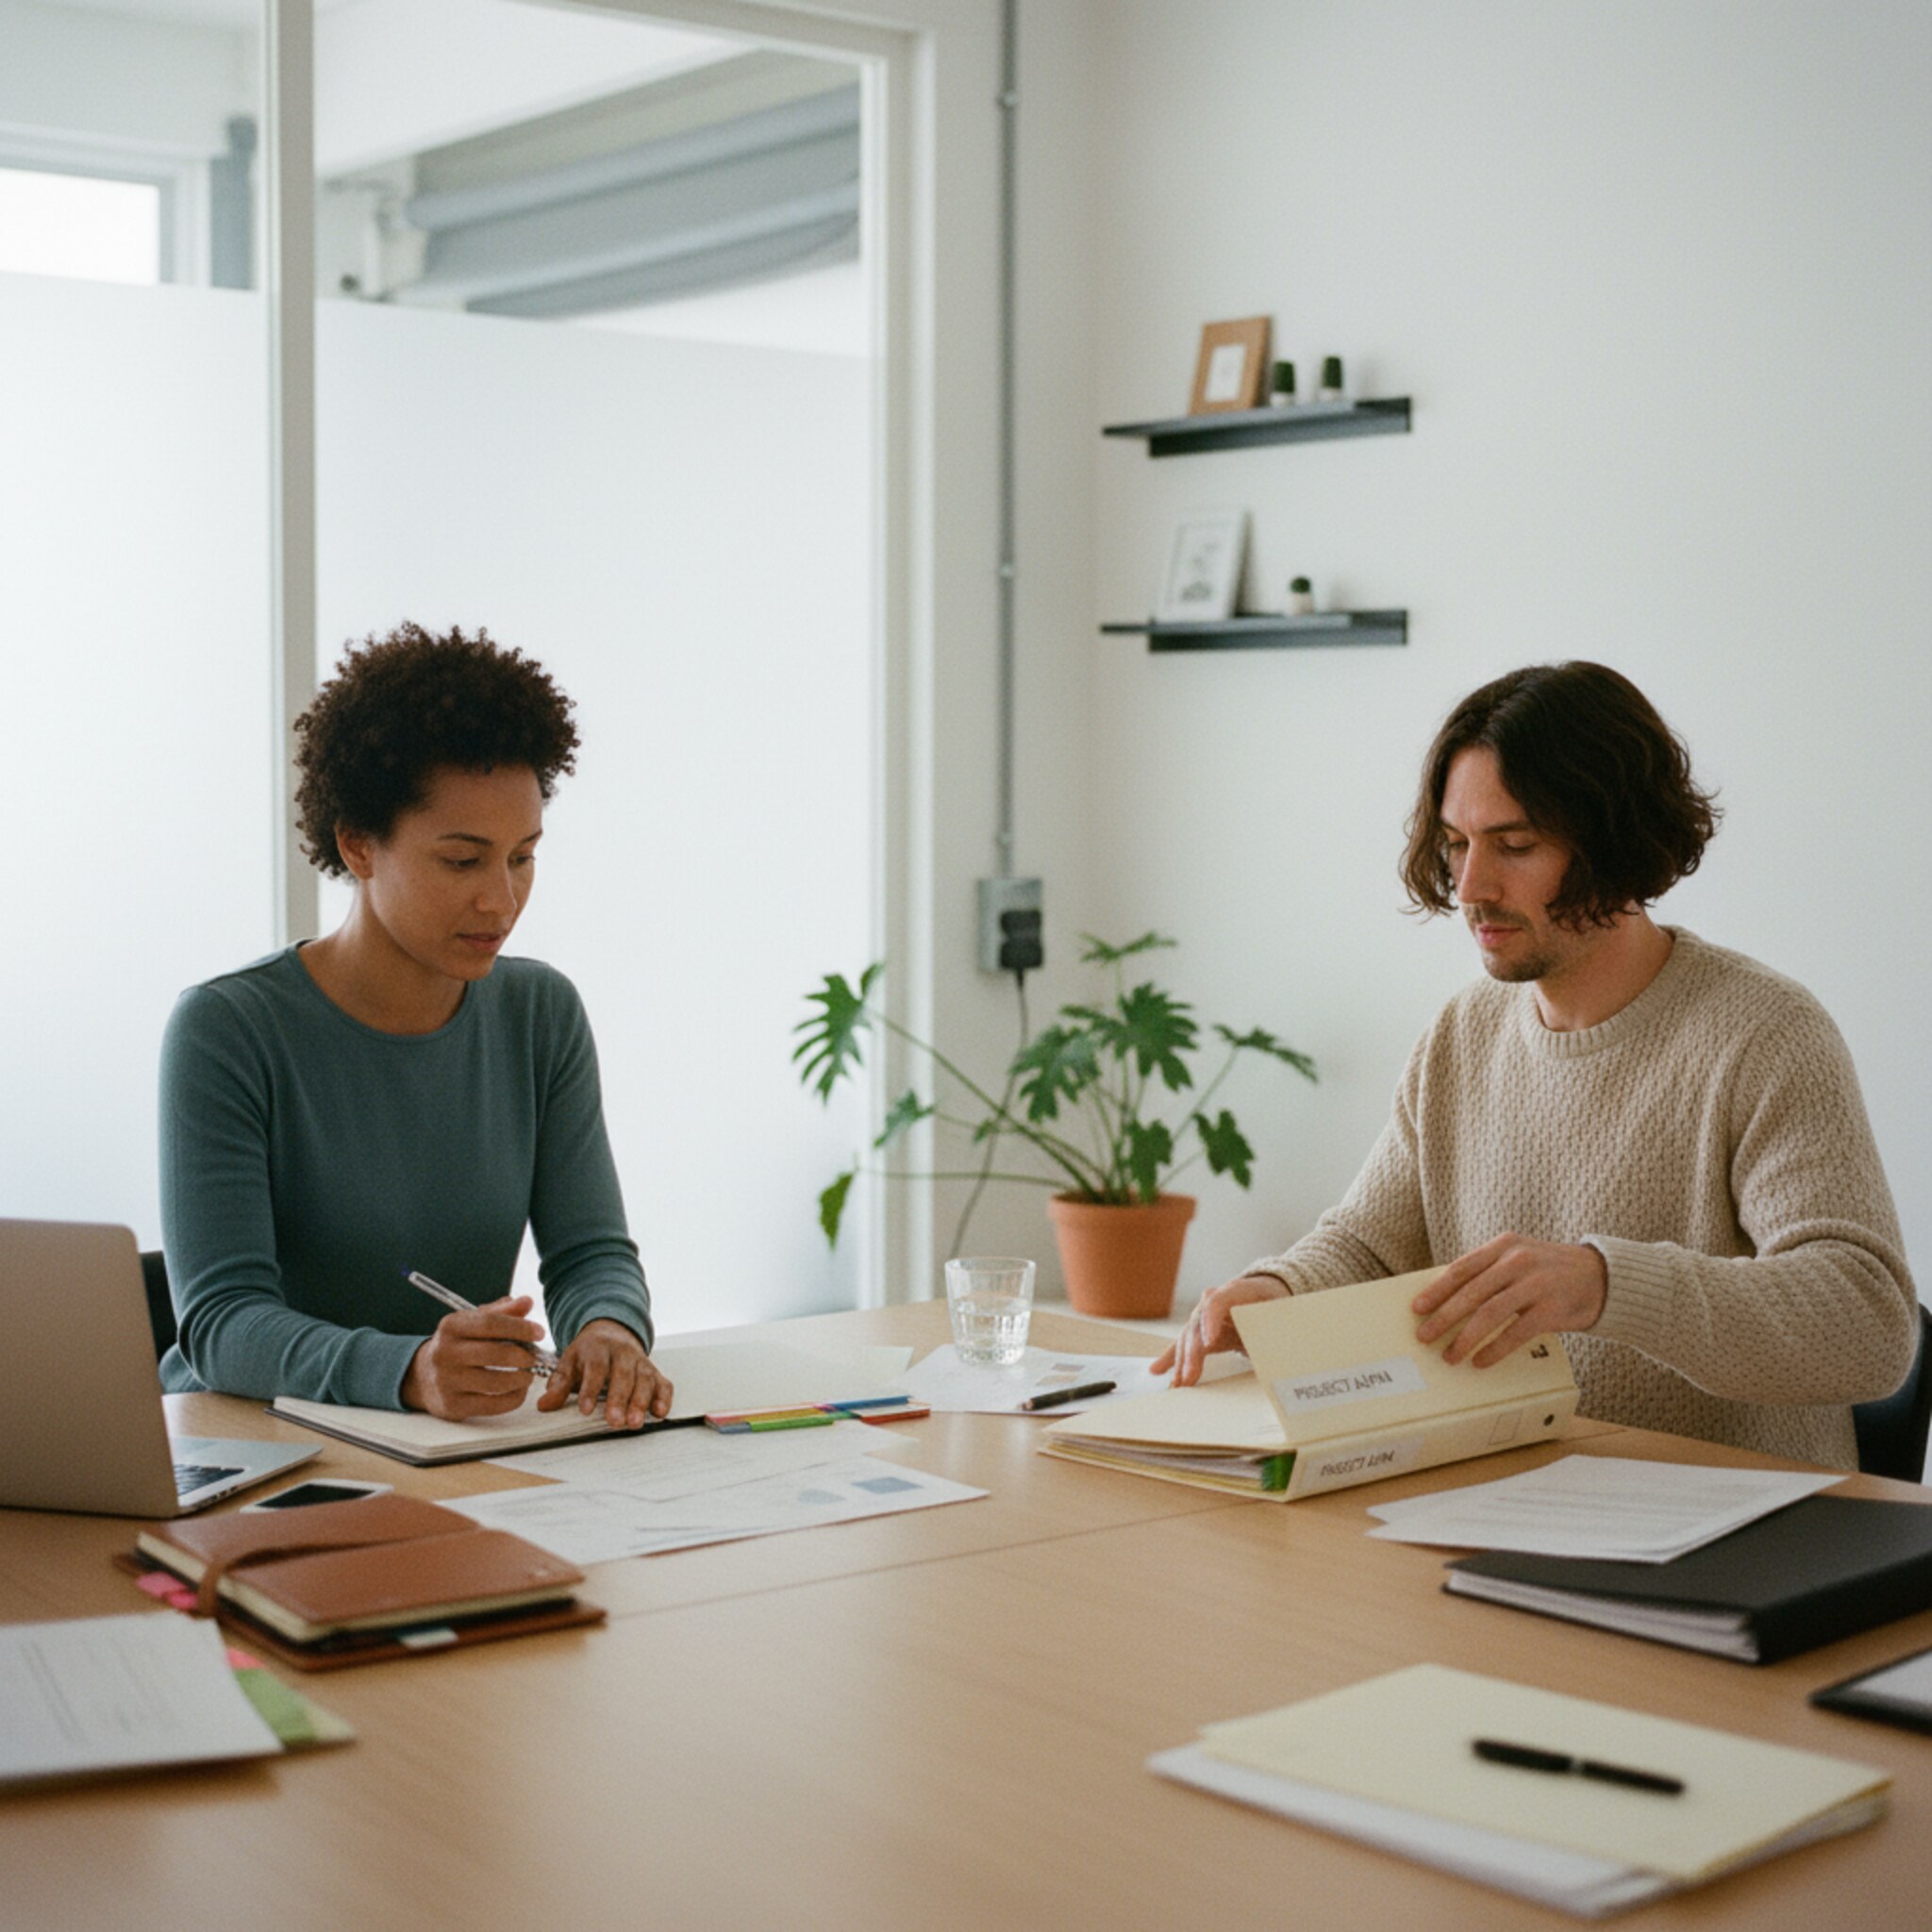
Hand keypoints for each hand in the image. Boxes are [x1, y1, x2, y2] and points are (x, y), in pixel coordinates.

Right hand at [401, 1294, 549, 1419]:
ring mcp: (447, 1381)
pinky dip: (514, 1398)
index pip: (491, 1324)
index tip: (540, 1333)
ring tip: (529, 1374)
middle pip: (496, 1354)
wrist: (422, 1376)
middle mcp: (445, 1353)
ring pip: (497, 1382)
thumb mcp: (472, 1322)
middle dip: (524, 1356)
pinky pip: (493, 1405)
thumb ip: (501, 1312)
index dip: (520, 1328)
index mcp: (451, 1326)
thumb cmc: (458, 1345)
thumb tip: (527, 1302)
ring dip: (522, 1379)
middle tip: (535, 1358)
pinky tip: (518, 1390)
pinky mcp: (452, 1406)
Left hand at [536, 1318, 672, 1428]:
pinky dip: (663, 1398)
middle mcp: (622, 1352)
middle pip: (623, 1374)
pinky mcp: (653, 1371)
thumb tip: (545, 1404)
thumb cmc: (589, 1352)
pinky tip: (660, 1412)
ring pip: (645, 1379)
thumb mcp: (570, 1362)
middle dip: (620, 1399)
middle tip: (614, 1420)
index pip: (596, 1367)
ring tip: (634, 1422)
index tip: (586, 1410)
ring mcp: (640, 1361)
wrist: (611, 1331)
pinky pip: (663, 1382)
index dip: (592, 1389)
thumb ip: (559, 1384)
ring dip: (641, 1402)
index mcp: (598, 1347)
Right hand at [1152, 1274, 1290, 1384]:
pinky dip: (1173, 1358)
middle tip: (1189, 1377)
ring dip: (1182, 1362)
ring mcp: (1203, 1314)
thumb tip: (1274, 1350)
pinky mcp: (1200, 1328)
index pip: (1217, 1303)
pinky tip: (1157, 1370)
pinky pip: (1184, 1343)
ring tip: (1177, 1385)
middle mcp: (1212, 1300)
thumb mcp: (1279, 1312)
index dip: (1210, 1322)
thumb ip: (1274, 1328)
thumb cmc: (1271, 1302)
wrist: (1263, 1291)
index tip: (1209, 1342)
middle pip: (1197, 1325)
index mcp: (1234, 1291)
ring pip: (1188, 1338)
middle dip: (1192, 1354)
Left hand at [1412, 1235, 1607, 1366]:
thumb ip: (1489, 1271)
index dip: (1436, 1289)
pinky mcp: (1552, 1309)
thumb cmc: (1548, 1271)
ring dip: (1465, 1338)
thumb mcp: (1518, 1257)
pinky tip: (1480, 1360)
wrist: (1600, 1277)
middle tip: (1425, 1337)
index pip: (1461, 1268)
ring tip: (1450, 1355)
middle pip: (1471, 1293)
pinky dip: (1494, 1349)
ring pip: (1489, 1314)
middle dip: (1443, 1317)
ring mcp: (1536, 1284)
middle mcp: (1517, 1261)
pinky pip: (1515, 1332)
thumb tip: (1447, 1300)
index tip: (1417, 1308)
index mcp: (1503, 1246)